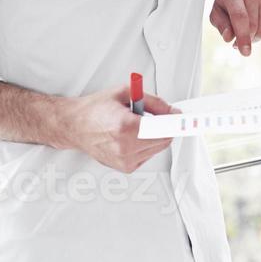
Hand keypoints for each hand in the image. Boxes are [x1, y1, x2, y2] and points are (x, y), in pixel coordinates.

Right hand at [55, 85, 176, 173]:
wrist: (74, 125)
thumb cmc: (95, 108)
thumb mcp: (125, 93)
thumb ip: (153, 102)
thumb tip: (172, 111)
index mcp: (125, 127)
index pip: (163, 129)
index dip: (176, 122)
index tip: (186, 119)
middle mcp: (125, 147)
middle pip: (164, 139)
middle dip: (165, 126)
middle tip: (159, 114)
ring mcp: (124, 160)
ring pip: (158, 148)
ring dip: (155, 135)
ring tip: (136, 125)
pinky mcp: (125, 168)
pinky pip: (148, 154)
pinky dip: (146, 144)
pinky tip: (132, 136)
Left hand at [209, 0, 260, 56]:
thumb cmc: (228, 4)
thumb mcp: (217, 13)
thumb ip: (221, 26)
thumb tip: (229, 37)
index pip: (240, 17)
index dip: (243, 36)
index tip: (245, 52)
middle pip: (253, 27)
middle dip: (246, 39)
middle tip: (238, 40)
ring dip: (255, 39)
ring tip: (247, 32)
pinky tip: (258, 28)